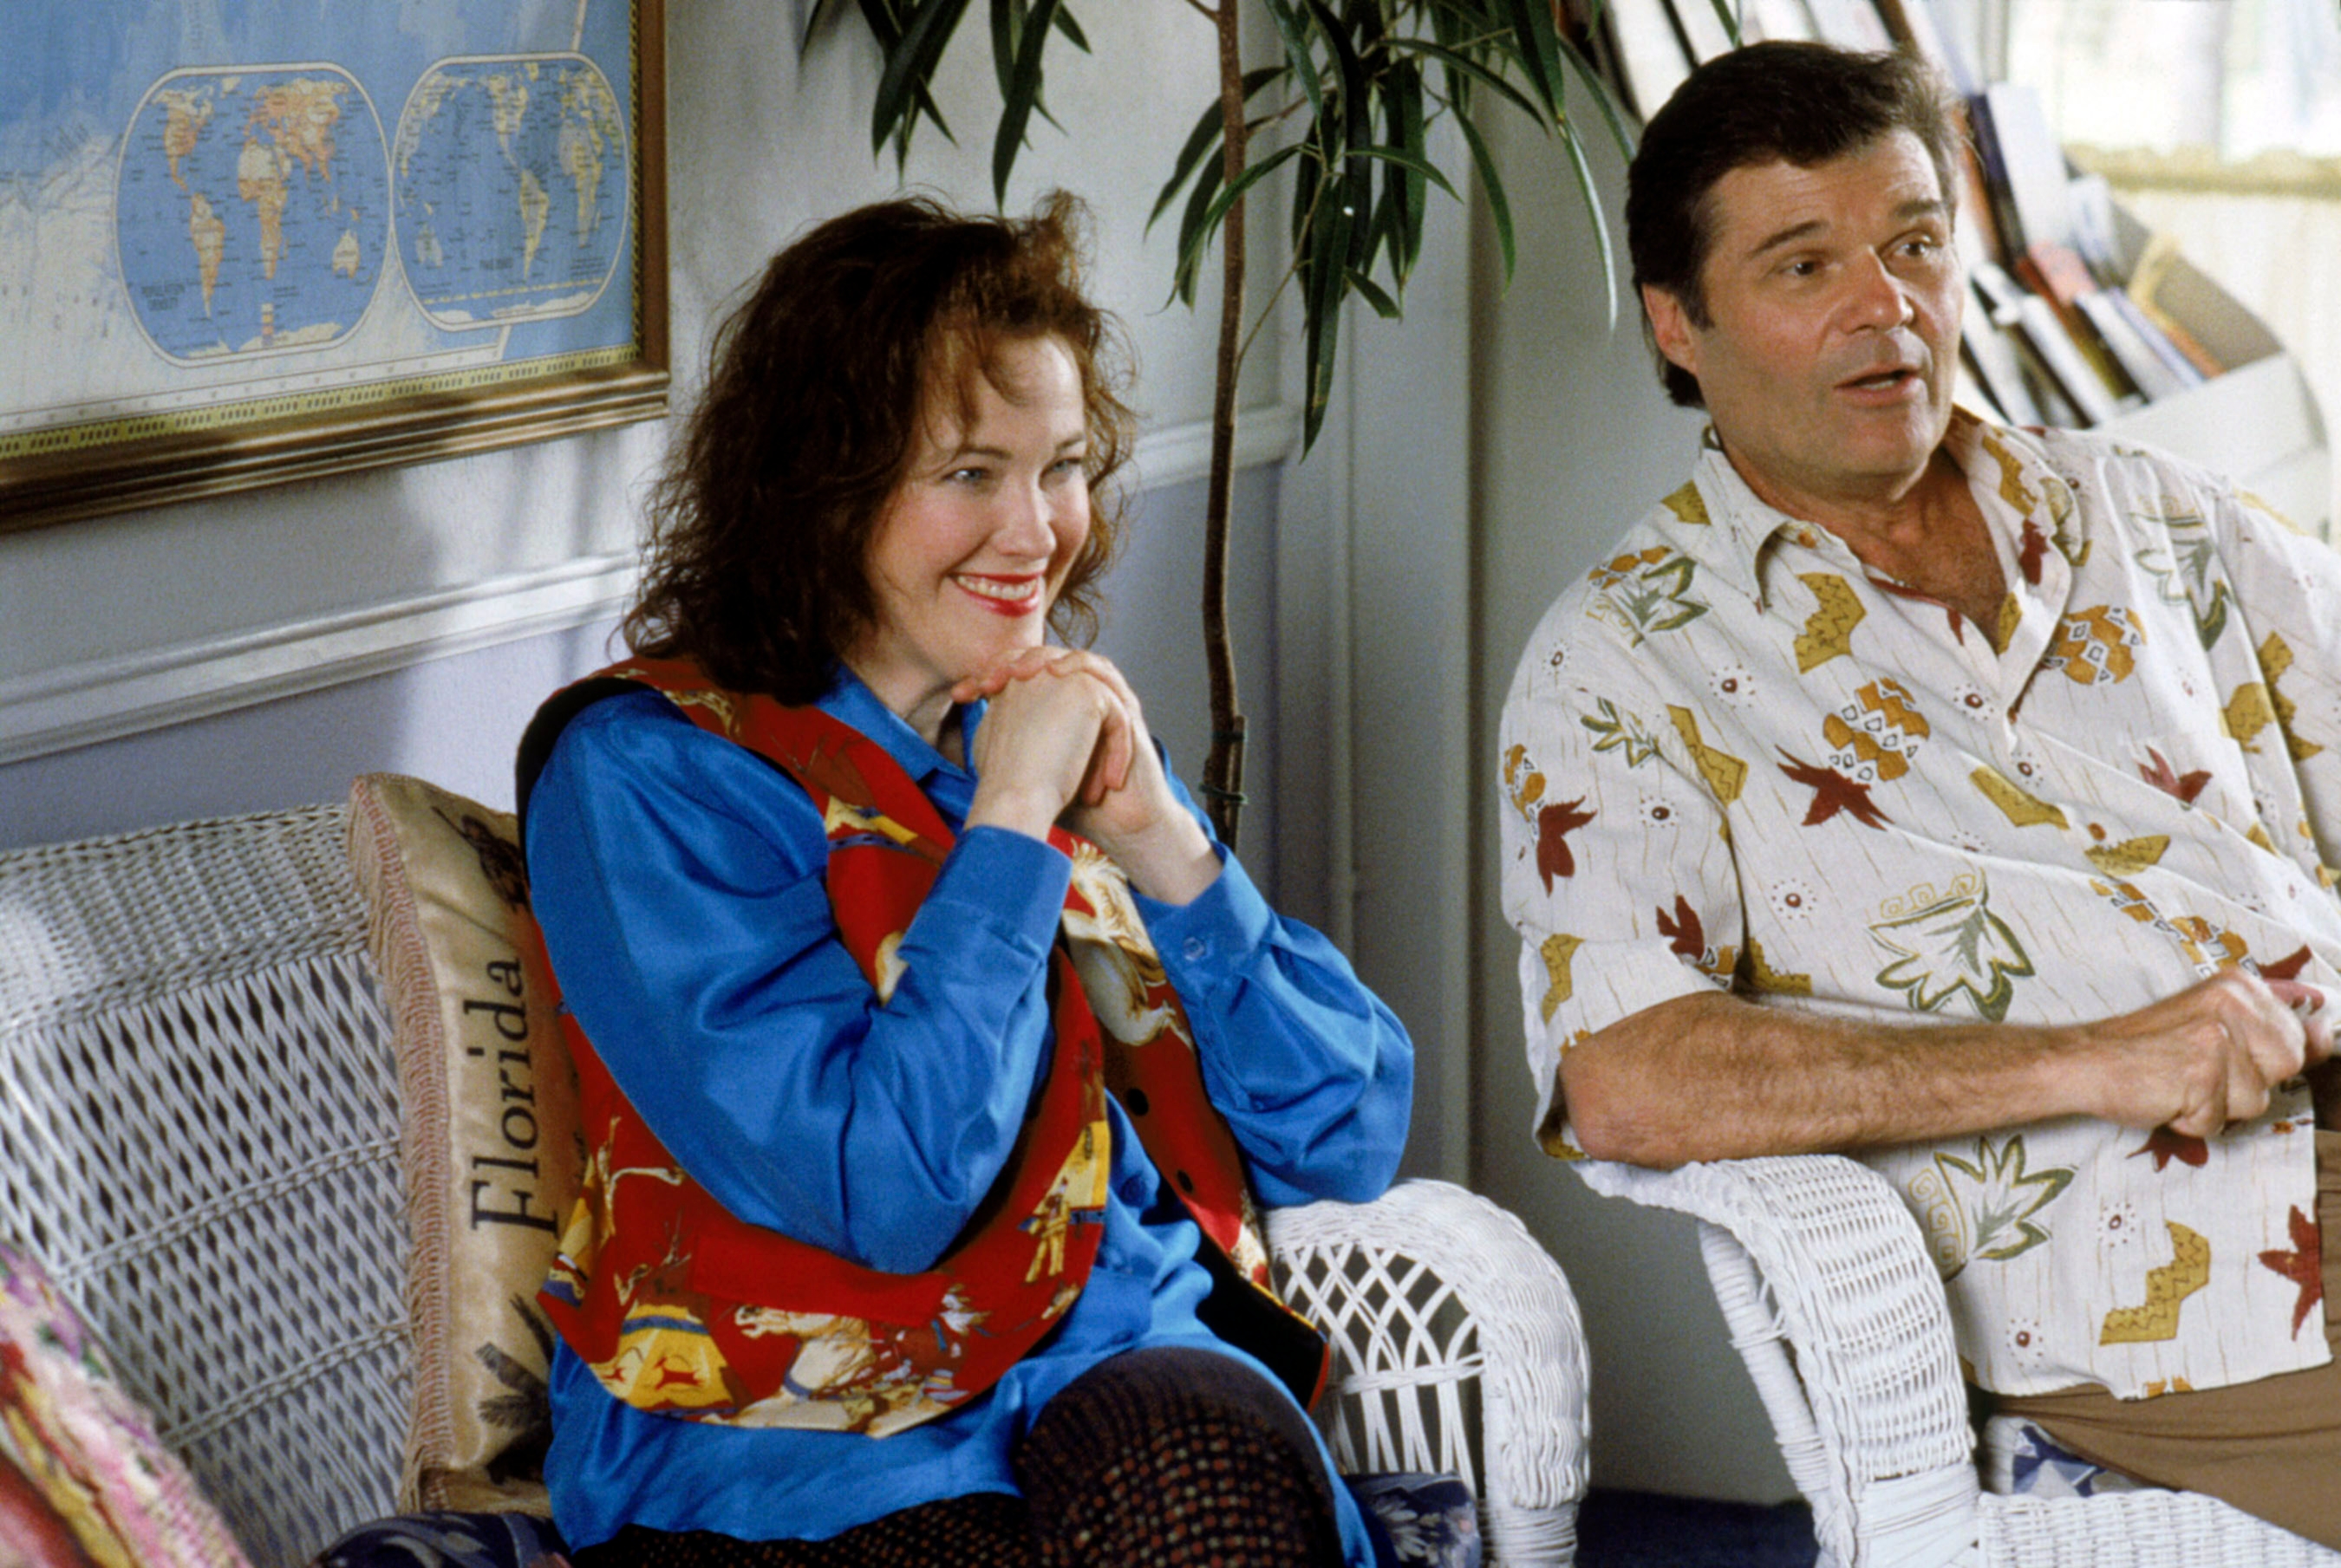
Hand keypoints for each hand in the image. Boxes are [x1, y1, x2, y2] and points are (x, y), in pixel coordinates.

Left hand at [956, 650, 1215, 901]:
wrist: (1111, 821)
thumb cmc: (1068, 799)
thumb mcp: (1022, 766)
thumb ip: (999, 737)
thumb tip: (961, 716)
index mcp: (1050, 702)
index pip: (1015, 672)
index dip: (988, 675)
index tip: (961, 695)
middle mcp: (1077, 694)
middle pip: (1043, 657)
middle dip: (1013, 663)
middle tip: (989, 681)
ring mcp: (1104, 697)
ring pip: (1080, 659)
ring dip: (1050, 662)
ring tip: (1022, 677)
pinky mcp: (1127, 708)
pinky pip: (1109, 682)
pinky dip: (1086, 684)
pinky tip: (1064, 690)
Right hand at [2083, 970, 2332, 1137]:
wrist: (2085, 1061)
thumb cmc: (2143, 1048)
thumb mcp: (2212, 1023)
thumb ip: (2269, 1028)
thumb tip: (2328, 1034)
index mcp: (2238, 986)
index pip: (2299, 1034)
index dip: (2267, 1059)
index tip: (2226, 1059)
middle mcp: (2231, 1004)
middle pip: (2288, 1066)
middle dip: (2248, 1084)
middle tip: (2199, 1072)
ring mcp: (2217, 1038)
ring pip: (2256, 1101)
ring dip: (2217, 1107)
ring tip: (2180, 1085)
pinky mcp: (2201, 1073)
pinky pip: (2220, 1121)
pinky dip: (2192, 1121)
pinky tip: (2166, 1097)